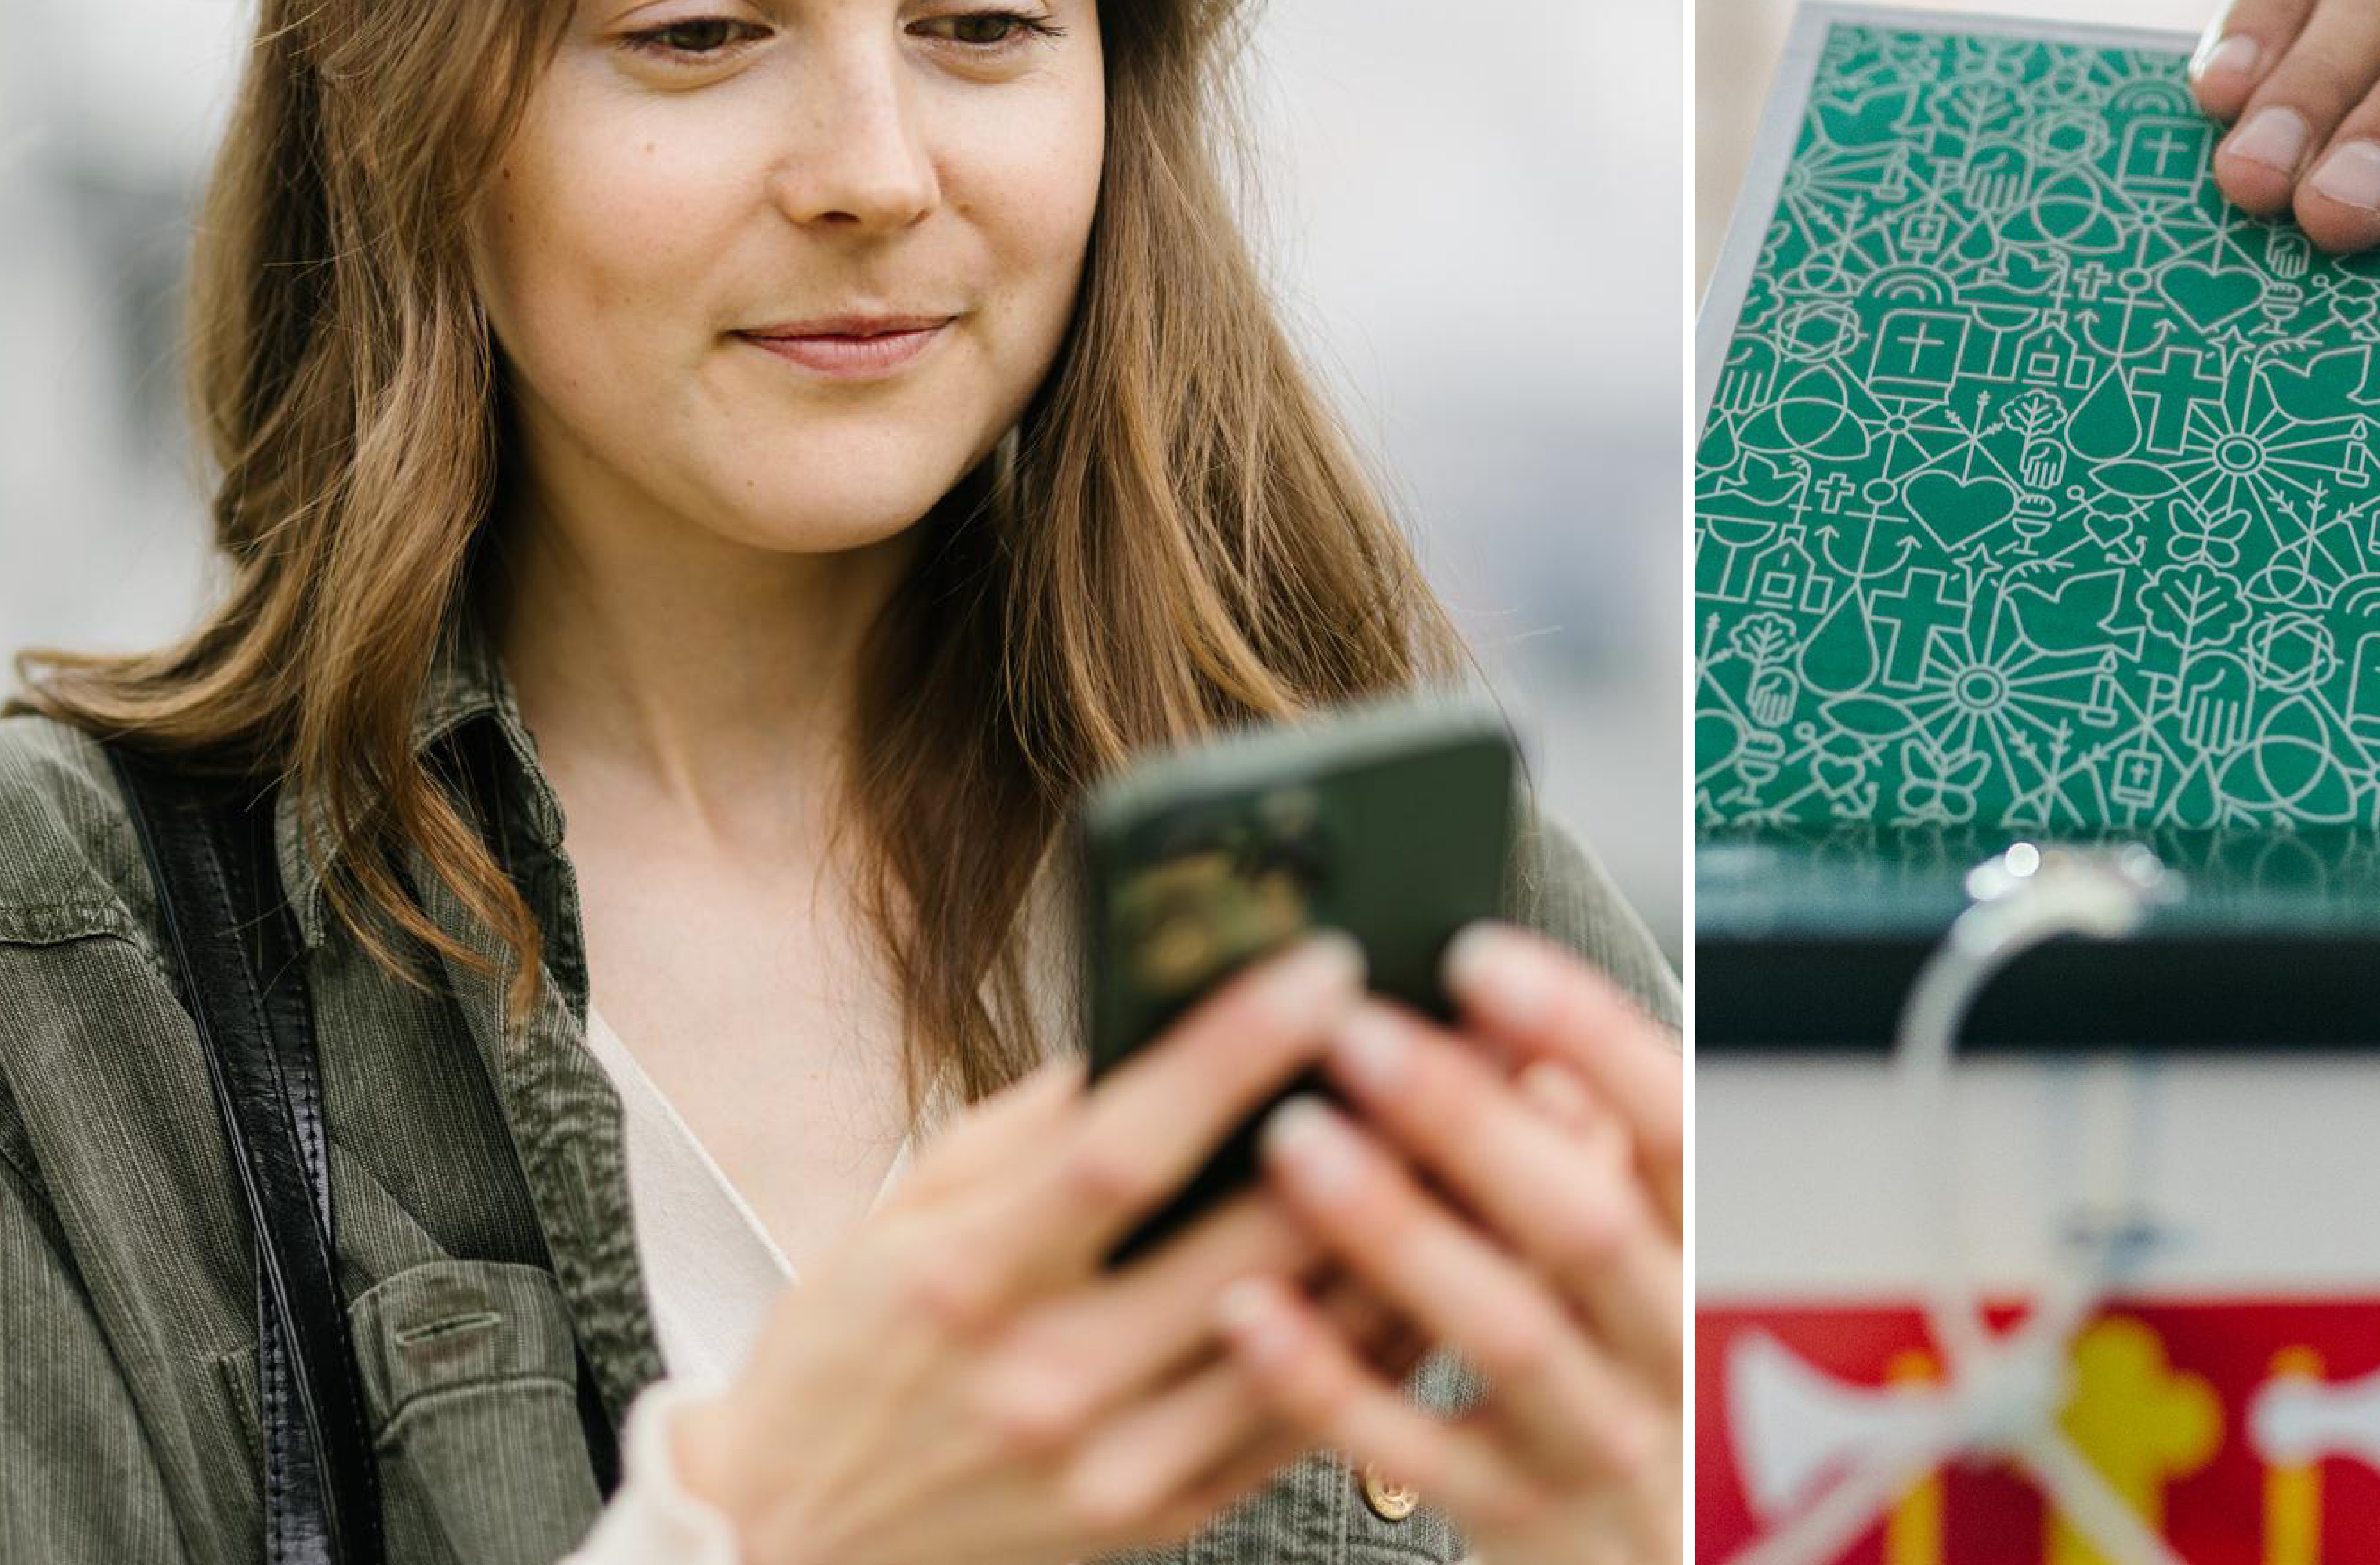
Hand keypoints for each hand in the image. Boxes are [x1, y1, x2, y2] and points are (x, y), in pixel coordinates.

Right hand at [671, 935, 1409, 1564]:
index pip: (1125, 1145)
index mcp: (966, 1278)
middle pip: (1245, 1242)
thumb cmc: (855, 1351)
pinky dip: (1384, 1338)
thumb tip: (1160, 1018)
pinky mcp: (1160, 1520)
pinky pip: (1306, 1420)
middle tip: (1461, 1039)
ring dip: (1411, 1229)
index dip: (1234, 1050)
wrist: (797, 1543)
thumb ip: (1037, 1124)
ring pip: (1303, 1336)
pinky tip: (1445, 1256)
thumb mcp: (909, 1210)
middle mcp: (1041, 1380)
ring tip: (1489, 1134)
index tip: (1325, 966)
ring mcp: (1108, 1466)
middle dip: (1370, 1130)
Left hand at [1215, 924, 1678, 1564]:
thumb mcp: (1677, 1264)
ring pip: (1504, 1330)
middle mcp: (1680, 1347)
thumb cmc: (1661, 1378)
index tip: (1480, 959)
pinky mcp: (1529, 1522)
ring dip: (1396, 1228)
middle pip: (1586, 1223)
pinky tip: (1252, 1308)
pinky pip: (1417, 1450)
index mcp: (1725, 1253)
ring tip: (1294, 1138)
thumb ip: (1622, 1167)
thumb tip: (1544, 1060)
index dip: (1588, 1034)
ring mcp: (1607, 1442)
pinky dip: (1329, 1379)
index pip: (1675, 1123)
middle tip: (1359, 1033)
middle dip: (1470, 1120)